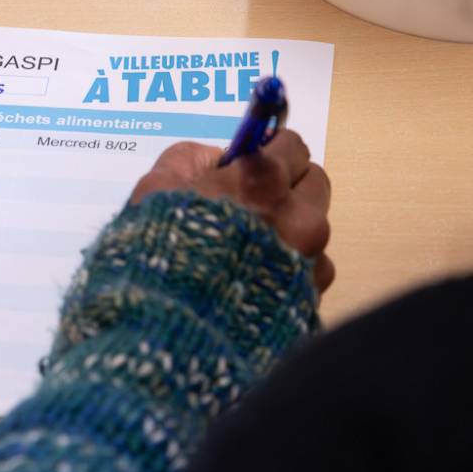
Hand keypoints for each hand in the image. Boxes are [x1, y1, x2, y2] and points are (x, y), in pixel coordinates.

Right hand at [130, 131, 334, 292]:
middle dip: (288, 185)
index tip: (252, 165)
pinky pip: (312, 270)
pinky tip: (258, 279)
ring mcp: (310, 260)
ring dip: (291, 228)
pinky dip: (292, 268)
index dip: (268, 152)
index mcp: (264, 179)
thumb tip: (220, 160)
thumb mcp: (157, 186)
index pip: (292, 144)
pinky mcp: (311, 297)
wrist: (168, 327)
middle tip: (255, 202)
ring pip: (315, 227)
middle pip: (314, 181)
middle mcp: (299, 215)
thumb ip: (193, 160)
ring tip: (252, 249)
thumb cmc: (159, 249)